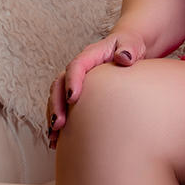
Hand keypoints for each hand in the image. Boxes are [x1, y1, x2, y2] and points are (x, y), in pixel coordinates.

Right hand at [46, 30, 144, 148]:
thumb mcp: (131, 43)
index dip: (72, 81)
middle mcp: (79, 68)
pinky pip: (63, 106)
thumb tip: (124, 57)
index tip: (73, 98)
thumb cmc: (130, 46)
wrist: (127, 48)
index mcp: (91, 55)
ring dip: (53, 116)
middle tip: (58, 124)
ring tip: (54, 137)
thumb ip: (128, 48)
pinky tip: (57, 141)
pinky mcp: (78, 92)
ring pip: (57, 97)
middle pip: (59, 84)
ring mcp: (75, 80)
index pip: (76, 65)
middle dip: (57, 104)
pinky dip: (58, 121)